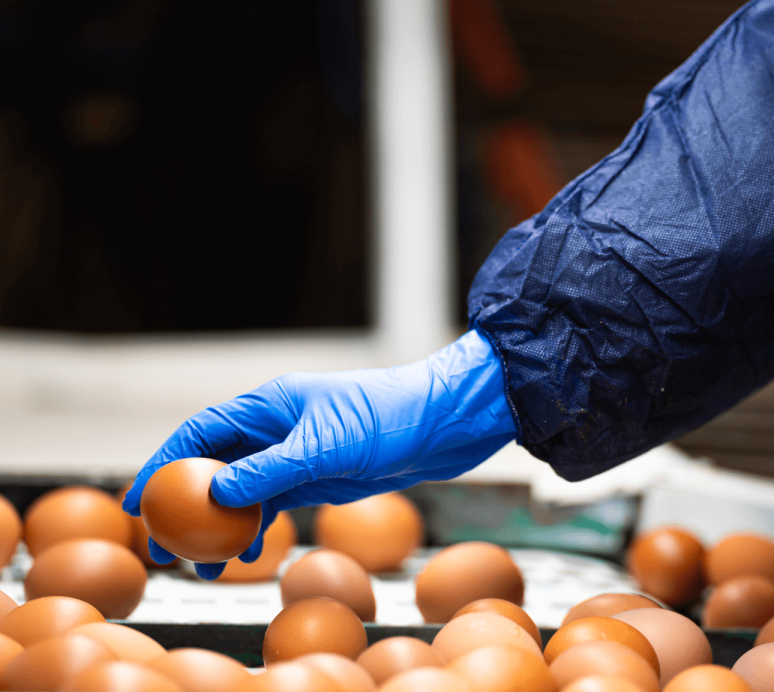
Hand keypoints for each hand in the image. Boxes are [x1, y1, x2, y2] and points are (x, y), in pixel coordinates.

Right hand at [122, 330, 515, 578]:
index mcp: (270, 405)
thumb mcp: (325, 444)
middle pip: (216, 465)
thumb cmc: (387, 417)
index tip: (137, 501)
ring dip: (221, 526)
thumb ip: (270, 469)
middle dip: (185, 505)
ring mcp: (295, 453)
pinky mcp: (317, 477)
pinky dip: (259, 528)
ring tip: (204, 566)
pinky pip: (274, 504)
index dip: (165, 463)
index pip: (202, 432)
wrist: (440, 423)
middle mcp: (275, 428)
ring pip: (243, 491)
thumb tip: (215, 496)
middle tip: (160, 546)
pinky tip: (253, 554)